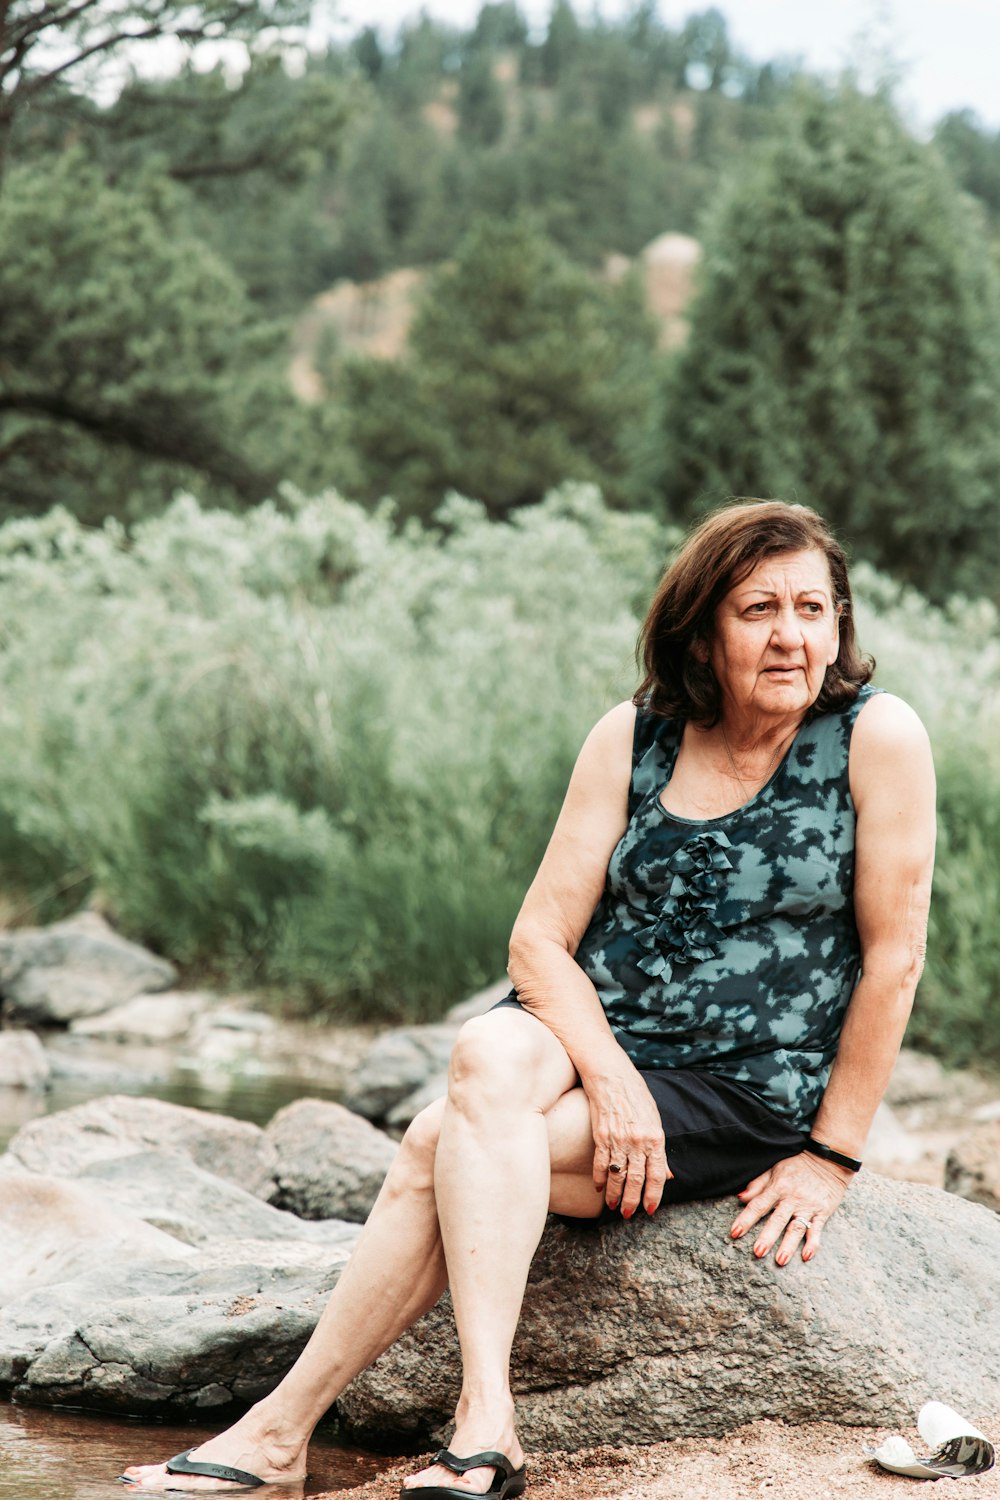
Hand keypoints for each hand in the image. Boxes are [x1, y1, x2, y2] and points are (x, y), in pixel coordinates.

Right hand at [585, 1067, 671, 1217]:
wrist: (613, 1077)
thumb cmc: (637, 1097)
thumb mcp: (655, 1121)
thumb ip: (660, 1151)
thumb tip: (668, 1175)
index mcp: (655, 1138)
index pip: (656, 1175)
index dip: (653, 1195)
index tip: (649, 1210)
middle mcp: (638, 1141)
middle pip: (636, 1179)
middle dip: (632, 1201)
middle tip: (627, 1214)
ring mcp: (619, 1139)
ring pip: (617, 1175)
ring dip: (614, 1194)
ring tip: (613, 1206)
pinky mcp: (601, 1136)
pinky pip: (601, 1163)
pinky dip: (600, 1178)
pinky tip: (599, 1188)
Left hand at [730, 1150, 852, 1264]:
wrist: (828, 1159)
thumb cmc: (798, 1164)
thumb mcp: (775, 1169)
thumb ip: (758, 1184)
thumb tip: (740, 1197)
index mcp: (778, 1187)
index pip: (758, 1205)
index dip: (746, 1219)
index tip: (734, 1233)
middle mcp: (792, 1198)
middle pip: (777, 1220)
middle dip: (767, 1237)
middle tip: (758, 1252)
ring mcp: (808, 1205)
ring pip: (797, 1228)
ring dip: (788, 1245)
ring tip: (780, 1260)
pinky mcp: (823, 1211)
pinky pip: (817, 1229)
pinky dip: (813, 1243)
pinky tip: (806, 1255)